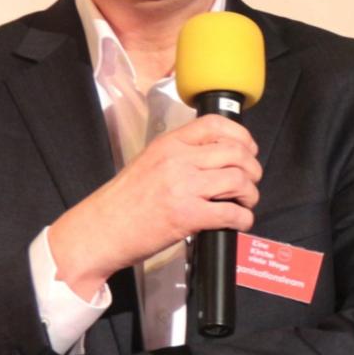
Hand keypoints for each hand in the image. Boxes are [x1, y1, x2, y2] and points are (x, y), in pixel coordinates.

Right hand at [47, 117, 261, 295]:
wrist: (101, 229)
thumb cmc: (124, 202)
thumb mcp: (150, 164)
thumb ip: (181, 156)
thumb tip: (218, 157)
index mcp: (168, 144)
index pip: (214, 125)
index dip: (241, 136)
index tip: (249, 149)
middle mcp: (177, 160)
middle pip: (235, 153)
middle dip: (252, 169)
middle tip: (250, 182)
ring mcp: (183, 187)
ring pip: (239, 181)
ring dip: (250, 195)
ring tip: (244, 203)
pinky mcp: (188, 215)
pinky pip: (231, 213)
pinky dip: (243, 219)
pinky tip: (239, 221)